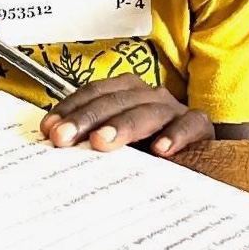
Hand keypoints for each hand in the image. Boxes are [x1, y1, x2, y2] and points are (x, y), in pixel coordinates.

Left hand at [38, 76, 212, 156]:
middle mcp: (148, 95)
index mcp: (126, 92)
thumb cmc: (149, 149)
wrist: (199, 156)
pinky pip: (188, 126)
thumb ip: (91, 140)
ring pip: (147, 110)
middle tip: (64, 138)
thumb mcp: (118, 144)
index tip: (49, 128)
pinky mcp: (199, 127)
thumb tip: (53, 145)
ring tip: (102, 142)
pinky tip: (160, 149)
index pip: (94, 92)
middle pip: (114, 100)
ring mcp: (174, 110)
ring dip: (122, 125)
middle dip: (86, 119)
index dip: (71, 108)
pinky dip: (175, 135)